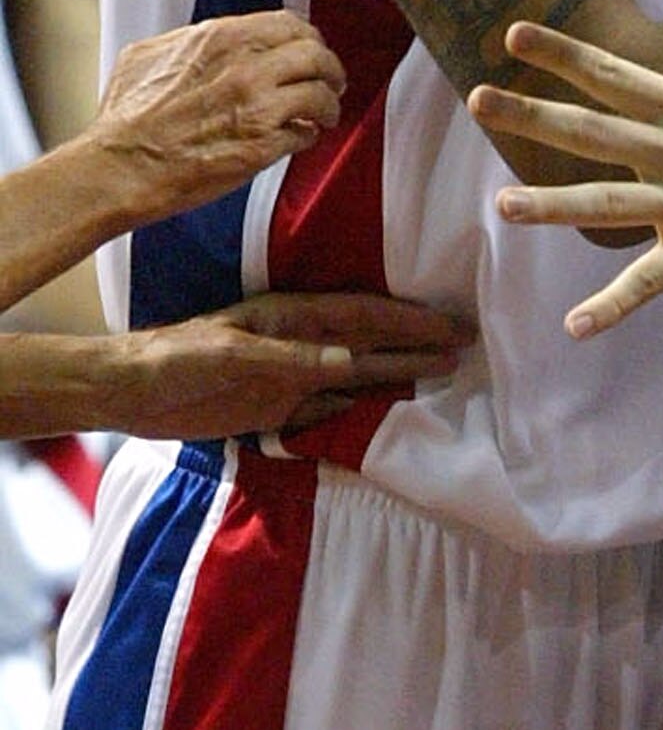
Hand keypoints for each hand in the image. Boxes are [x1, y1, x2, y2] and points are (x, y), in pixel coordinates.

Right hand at [94, 12, 344, 215]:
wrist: (122, 167)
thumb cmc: (126, 121)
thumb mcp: (145, 58)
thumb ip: (185, 42)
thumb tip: (203, 43)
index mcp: (219, 38)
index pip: (287, 24)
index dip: (306, 38)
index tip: (309, 50)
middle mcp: (246, 66)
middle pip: (316, 53)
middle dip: (329, 68)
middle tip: (330, 81)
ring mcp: (258, 105)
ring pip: (321, 92)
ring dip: (328, 104)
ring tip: (325, 114)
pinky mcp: (264, 144)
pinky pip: (306, 132)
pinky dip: (309, 134)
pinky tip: (300, 137)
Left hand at [116, 291, 472, 438]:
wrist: (127, 392)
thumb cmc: (173, 360)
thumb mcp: (231, 354)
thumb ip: (291, 359)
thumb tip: (351, 361)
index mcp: (290, 318)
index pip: (363, 317)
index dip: (408, 321)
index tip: (449, 326)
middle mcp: (299, 343)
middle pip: (370, 342)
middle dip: (417, 340)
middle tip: (467, 343)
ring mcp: (291, 377)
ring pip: (357, 374)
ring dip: (398, 373)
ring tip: (444, 372)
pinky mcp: (275, 410)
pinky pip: (328, 410)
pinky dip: (358, 411)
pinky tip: (387, 412)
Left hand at [469, 0, 662, 328]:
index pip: (612, 75)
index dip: (562, 54)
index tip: (511, 35)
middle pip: (594, 133)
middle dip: (534, 116)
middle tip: (478, 102)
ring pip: (611, 206)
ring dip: (555, 207)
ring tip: (502, 207)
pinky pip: (652, 281)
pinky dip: (614, 305)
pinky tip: (576, 324)